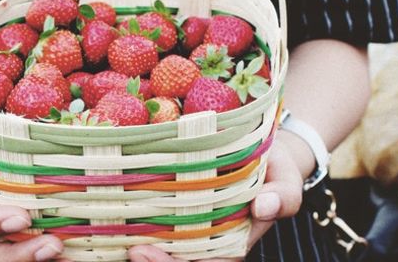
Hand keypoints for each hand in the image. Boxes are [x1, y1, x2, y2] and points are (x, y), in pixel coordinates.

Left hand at [128, 137, 303, 261]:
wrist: (263, 147)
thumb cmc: (275, 168)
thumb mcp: (286, 180)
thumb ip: (283, 196)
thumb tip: (265, 206)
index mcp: (231, 241)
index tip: (149, 253)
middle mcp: (204, 238)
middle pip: (175, 260)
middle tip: (131, 251)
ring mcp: (186, 222)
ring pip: (158, 244)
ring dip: (136, 247)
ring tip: (115, 239)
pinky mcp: (172, 201)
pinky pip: (150, 217)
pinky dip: (130, 220)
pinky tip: (110, 211)